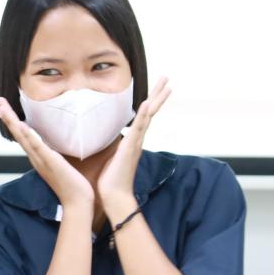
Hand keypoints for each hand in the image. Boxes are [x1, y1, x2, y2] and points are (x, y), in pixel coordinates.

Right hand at [0, 97, 94, 207]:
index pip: (23, 136)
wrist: (78, 203)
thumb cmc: (75, 185)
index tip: (5, 108)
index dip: (14, 121)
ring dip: (13, 122)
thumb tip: (68, 138)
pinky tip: (22, 125)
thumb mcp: (65, 163)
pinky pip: (38, 147)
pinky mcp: (51, 163)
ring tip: (2, 108)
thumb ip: (62, 151)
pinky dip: (28, 136)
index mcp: (39, 157)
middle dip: (8, 117)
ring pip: (24, 137)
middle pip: (18, 134)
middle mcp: (37, 158)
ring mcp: (42, 160)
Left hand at [97, 77, 171, 217]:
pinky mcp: (130, 148)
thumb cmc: (110, 179)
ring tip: (165, 84)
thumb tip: (106, 135)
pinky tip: (147, 103)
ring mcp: (136, 143)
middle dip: (159, 94)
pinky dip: (143, 115)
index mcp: (133, 140)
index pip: (145, 115)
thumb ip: (112, 143)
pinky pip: (138, 128)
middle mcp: (138, 139)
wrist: (114, 196)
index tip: (158, 87)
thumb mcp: (110, 155)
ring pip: (149, 115)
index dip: (152, 100)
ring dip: (156, 98)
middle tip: (167, 78)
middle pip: (152, 111)